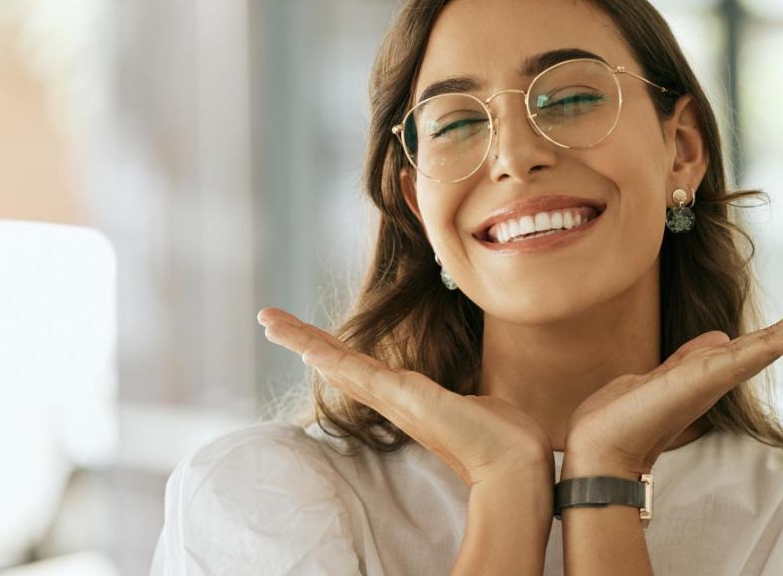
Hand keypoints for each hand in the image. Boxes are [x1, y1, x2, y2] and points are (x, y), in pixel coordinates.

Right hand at [256, 307, 553, 487]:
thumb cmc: (503, 436)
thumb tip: (476, 393)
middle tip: (267, 320)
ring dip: (302, 340)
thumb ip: (466, 393)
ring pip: (339, 364)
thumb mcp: (478, 401)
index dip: (330, 350)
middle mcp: (394, 399)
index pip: (358, 367)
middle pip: (336, 363)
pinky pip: (360, 373)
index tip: (306, 338)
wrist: (515, 462)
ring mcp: (396, 400)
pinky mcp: (405, 399)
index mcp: (408, 398)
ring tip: (270, 321)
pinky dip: (332, 358)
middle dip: (301, 339)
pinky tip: (307, 347)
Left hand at [563, 293, 782, 476]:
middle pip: (779, 339)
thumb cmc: (624, 415)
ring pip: (772, 344)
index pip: (765, 338)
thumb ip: (692, 356)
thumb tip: (719, 337)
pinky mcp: (703, 380)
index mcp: (715, 368)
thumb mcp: (663, 374)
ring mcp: (716, 377)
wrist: (599, 444)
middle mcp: (723, 373)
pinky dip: (775, 348)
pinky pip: (746, 359)